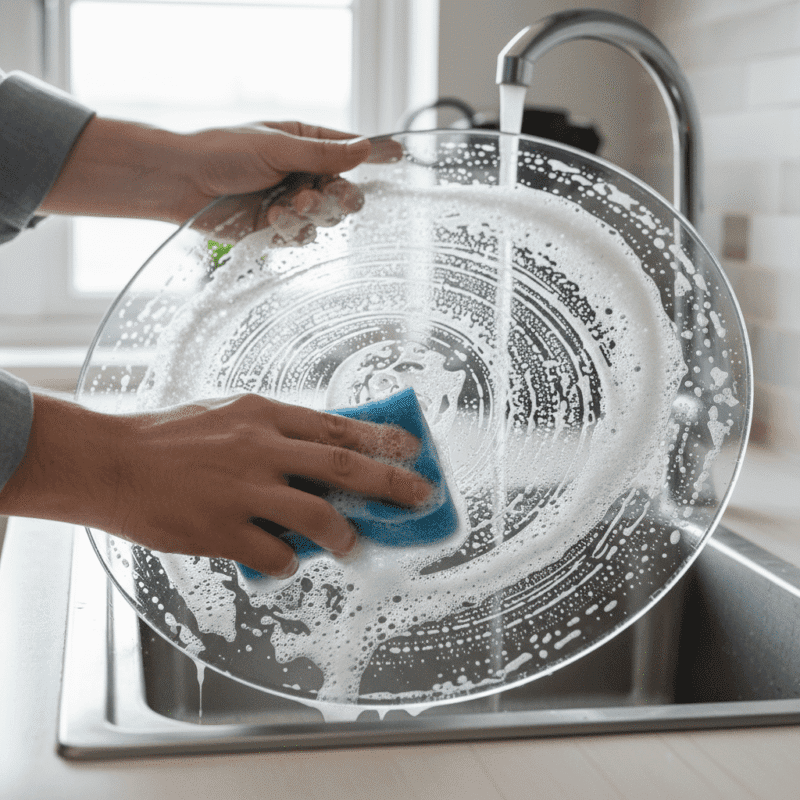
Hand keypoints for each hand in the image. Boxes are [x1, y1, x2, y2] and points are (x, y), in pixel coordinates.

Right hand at [0, 393, 430, 577]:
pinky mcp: (221, 530)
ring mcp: (243, 491)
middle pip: (344, 468)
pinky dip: (289, 561)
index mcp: (263, 416)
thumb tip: (322, 451)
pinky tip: (286, 560)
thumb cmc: (169, 438)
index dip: (381, 441)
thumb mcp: (227, 414)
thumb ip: (274, 431)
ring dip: (345, 534)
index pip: (338, 428)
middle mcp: (261, 449)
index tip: (413, 450)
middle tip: (422, 496)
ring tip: (353, 544)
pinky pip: (275, 554)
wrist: (112, 462)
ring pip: (318, 516)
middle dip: (392, 484)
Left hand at [39, 118, 375, 237]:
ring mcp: (292, 204)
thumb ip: (324, 154)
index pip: (351, 150)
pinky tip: (271, 219)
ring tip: (289, 204)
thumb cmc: (222, 152)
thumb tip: (366, 148)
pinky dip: (291, 230)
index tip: (402, 156)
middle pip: (346, 194)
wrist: (181, 183)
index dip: (376, 154)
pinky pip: (302, 237)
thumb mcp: (277, 147)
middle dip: (341, 197)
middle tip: (332, 194)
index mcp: (306, 144)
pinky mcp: (277, 230)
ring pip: (327, 219)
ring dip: (312, 213)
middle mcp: (304, 175)